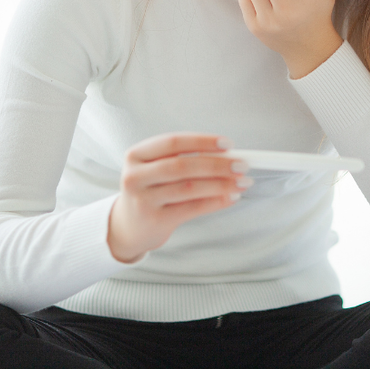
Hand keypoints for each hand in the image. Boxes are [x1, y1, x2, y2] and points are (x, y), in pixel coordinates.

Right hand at [107, 133, 250, 262]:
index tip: (227, 144)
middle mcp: (136, 176)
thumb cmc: (150, 190)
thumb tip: (228, 156)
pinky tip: (230, 197)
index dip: (202, 141)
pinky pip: (192, 208)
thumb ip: (185, 159)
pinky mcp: (155, 220)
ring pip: (189, 188)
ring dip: (221, 184)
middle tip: (241, 165)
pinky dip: (216, 202)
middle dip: (217, 164)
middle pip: (182, 165)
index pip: (173, 142)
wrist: (128, 227)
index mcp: (136, 155)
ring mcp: (143, 200)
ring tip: (242, 182)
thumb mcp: (156, 169)